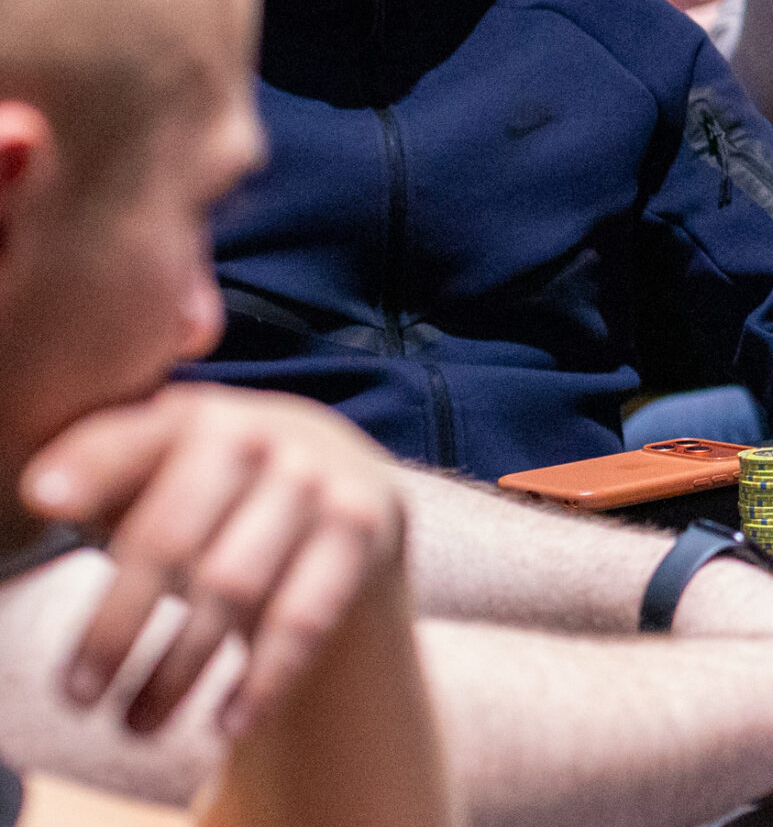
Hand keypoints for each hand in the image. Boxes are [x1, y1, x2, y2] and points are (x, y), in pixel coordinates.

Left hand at [19, 384, 404, 737]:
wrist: (344, 485)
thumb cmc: (217, 492)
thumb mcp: (165, 470)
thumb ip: (105, 477)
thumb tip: (42, 496)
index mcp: (195, 416)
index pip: (129, 443)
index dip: (88, 469)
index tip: (41, 502)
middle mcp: (260, 434)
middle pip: (171, 537)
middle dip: (116, 624)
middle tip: (75, 694)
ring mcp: (316, 480)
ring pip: (232, 586)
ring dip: (177, 668)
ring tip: (133, 725)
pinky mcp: (362, 527)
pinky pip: (305, 615)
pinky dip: (264, 678)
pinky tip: (227, 723)